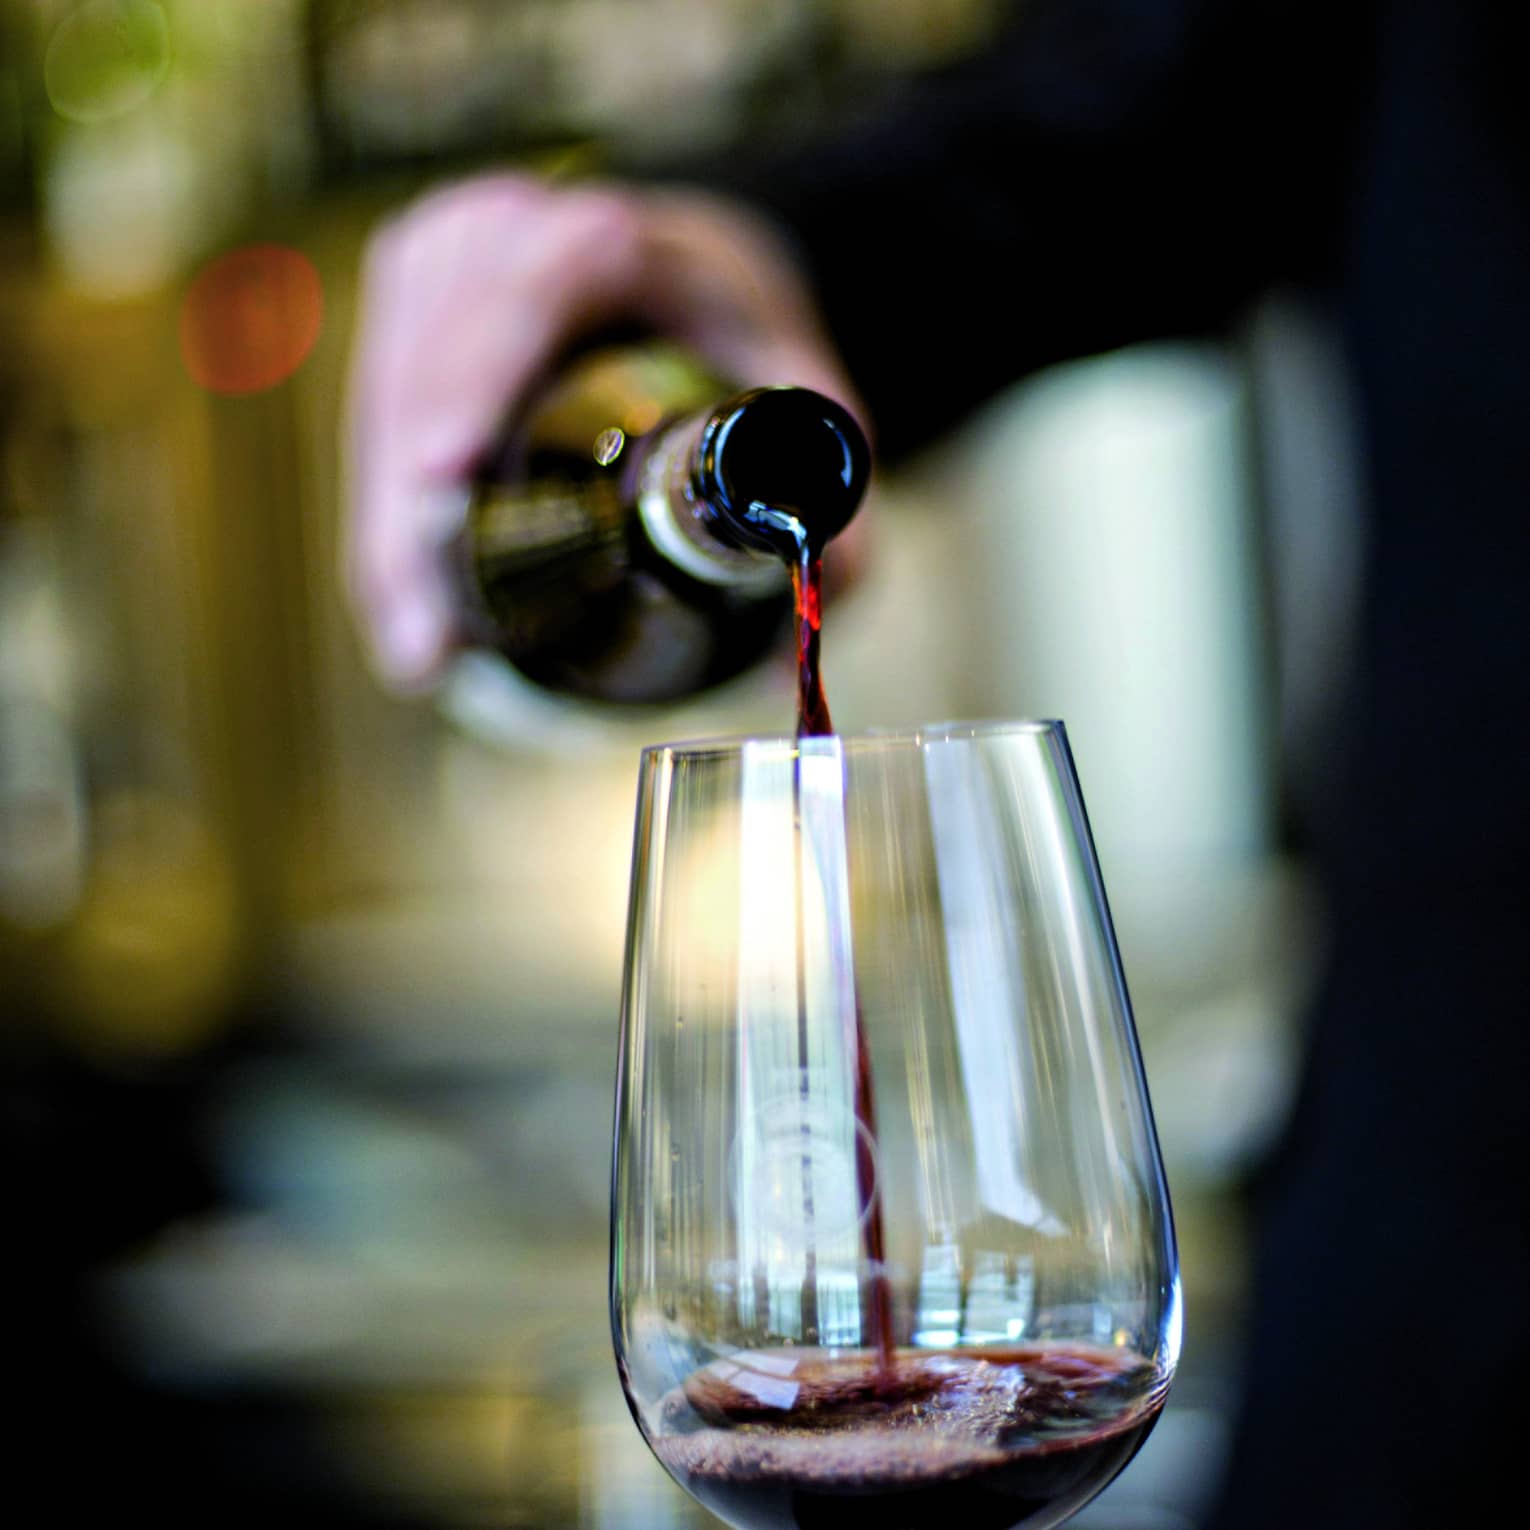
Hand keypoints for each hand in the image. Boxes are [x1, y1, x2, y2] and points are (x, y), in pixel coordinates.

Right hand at [345, 173, 864, 688]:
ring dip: (388, 530)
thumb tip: (816, 605)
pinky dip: (384, 514)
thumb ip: (821, 493)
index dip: (477, 372)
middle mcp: (508, 235)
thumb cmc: (737, 340)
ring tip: (420, 648)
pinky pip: (376, 416)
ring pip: (385, 398)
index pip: (533, 281)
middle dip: (411, 508)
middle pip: (432, 359)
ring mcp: (444, 271)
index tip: (445, 480)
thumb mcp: (797, 399)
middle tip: (433, 638)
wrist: (686, 286)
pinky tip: (401, 605)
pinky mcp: (408, 314)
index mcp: (614, 240)